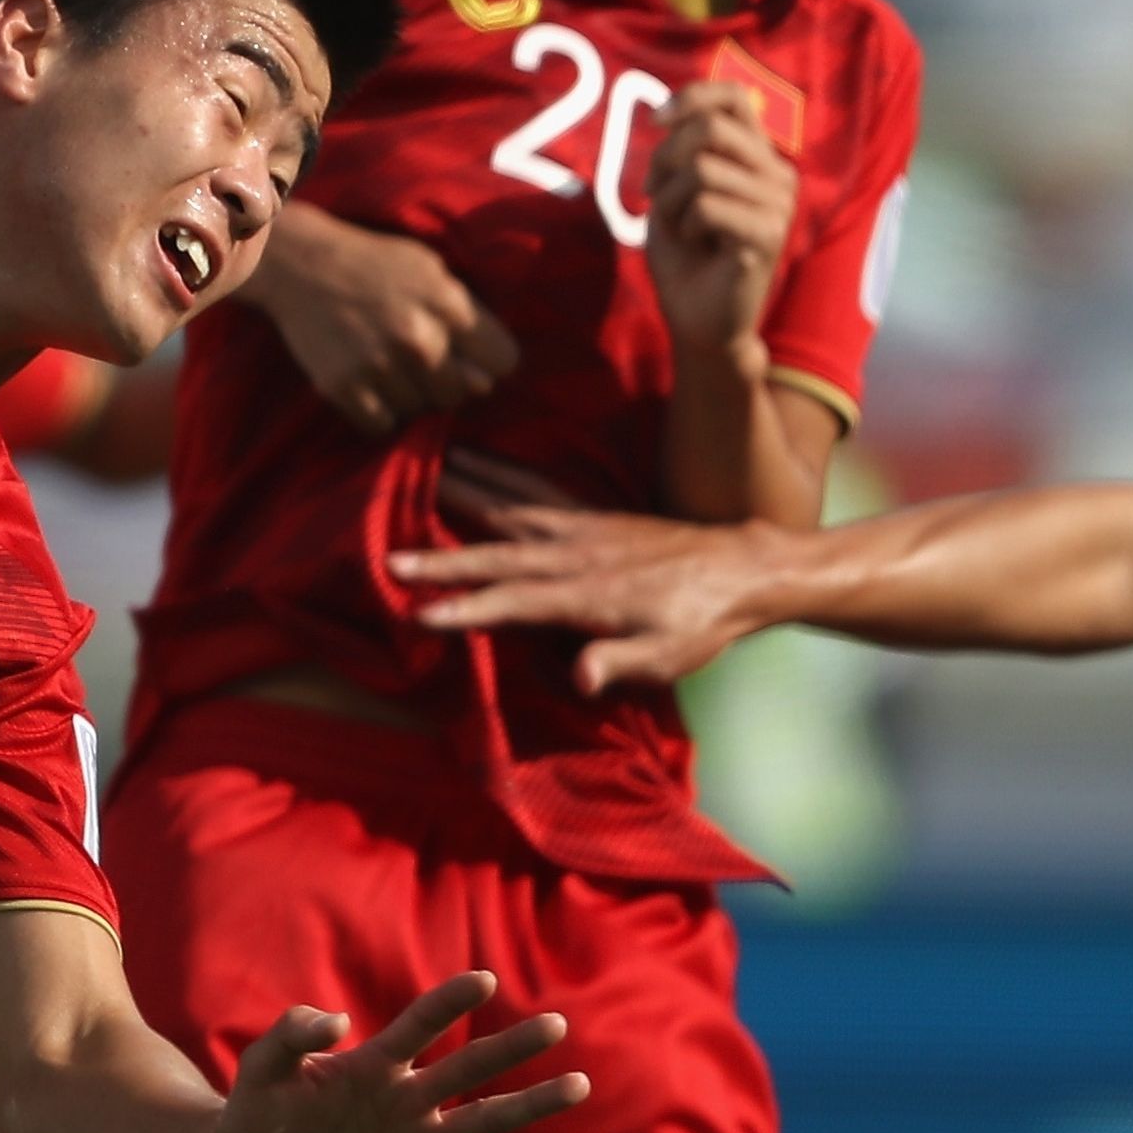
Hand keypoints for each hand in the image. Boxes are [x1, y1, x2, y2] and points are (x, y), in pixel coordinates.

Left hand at [214, 971, 588, 1132]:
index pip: (419, 1024)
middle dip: (512, 1047)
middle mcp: (406, 1096)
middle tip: (557, 1024)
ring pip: (487, 1118)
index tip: (482, 979)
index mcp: (373, 1062)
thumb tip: (337, 1019)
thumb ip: (291, 1035)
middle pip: (469, 1067)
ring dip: (532, 1103)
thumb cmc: (256, 1112)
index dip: (448, 1002)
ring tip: (578, 1084)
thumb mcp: (260, 1067)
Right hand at [245, 210, 517, 432]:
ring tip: (389, 365)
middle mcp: (418, 338)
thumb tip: (489, 380)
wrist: (300, 264)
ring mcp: (379, 366)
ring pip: (421, 411)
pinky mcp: (344, 387)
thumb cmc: (373, 263)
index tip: (470, 356)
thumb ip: (465, 315)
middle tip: (420, 361)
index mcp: (447, 302)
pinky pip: (383, 424)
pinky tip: (369, 382)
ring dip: (409, 395)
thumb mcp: (430, 268)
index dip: (488, 360)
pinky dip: (379, 410)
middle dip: (446, 381)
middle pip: (461, 394)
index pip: (502, 362)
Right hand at [395, 463, 777, 694]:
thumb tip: (581, 679)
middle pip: (497, 550)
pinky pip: (530, 484)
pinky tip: (470, 454)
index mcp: (589, 594)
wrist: (741, 568)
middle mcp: (575, 552)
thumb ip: (620, 662)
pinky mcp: (587, 511)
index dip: (469, 608)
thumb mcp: (669, 656)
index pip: (517, 601)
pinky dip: (495, 468)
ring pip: (507, 503)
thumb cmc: (701, 624)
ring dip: (460, 488)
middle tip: (391, 557)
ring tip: (415, 469)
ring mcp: (579, 525)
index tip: (423, 614)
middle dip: (442, 558)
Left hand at [643, 81, 795, 356]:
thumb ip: (681, 151)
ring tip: (679, 228)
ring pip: (701, 169)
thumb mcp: (674, 191)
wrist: (697, 319)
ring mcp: (778, 203)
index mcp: (758, 157)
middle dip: (665, 157)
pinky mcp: (769, 233)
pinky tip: (695, 245)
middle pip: (710, 128)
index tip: (656, 122)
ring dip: (669, 200)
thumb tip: (668, 116)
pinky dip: (683, 224)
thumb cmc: (685, 255)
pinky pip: (706, 205)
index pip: (734, 98)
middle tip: (654, 193)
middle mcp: (777, 173)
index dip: (690, 98)